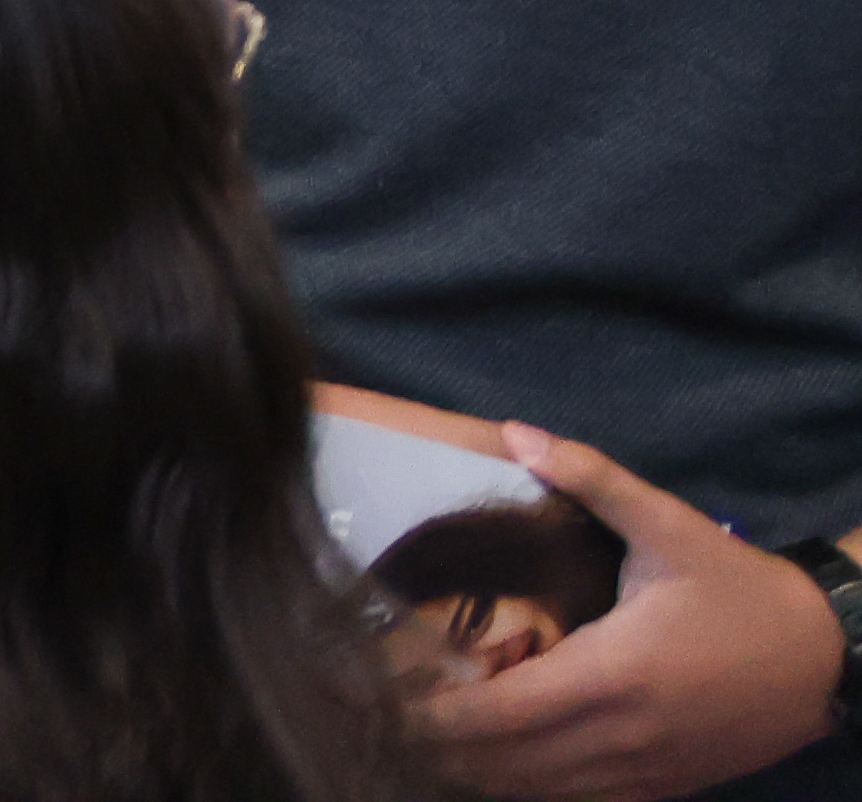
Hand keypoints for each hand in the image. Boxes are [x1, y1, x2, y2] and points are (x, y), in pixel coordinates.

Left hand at [410, 433, 846, 793]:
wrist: (825, 657)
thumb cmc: (740, 590)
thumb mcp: (669, 525)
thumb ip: (591, 478)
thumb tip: (516, 432)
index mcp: (613, 674)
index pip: (500, 713)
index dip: (433, 715)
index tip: (380, 699)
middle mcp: (623, 735)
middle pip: (508, 763)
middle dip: (441, 748)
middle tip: (383, 720)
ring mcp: (647, 769)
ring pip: (543, 792)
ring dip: (482, 773)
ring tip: (425, 743)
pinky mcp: (667, 785)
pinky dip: (535, 789)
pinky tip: (500, 764)